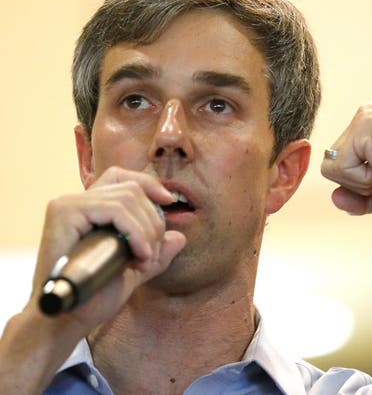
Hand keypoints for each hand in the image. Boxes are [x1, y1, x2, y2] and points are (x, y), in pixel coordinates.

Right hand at [27, 167, 185, 330]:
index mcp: (90, 209)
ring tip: (144, 259)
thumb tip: (179, 238)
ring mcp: (68, 204)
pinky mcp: (64, 212)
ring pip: (127, 199)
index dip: (149, 184)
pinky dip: (135, 231)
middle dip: (153, 222)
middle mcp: (76, 201)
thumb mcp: (133, 271)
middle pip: (132, 190)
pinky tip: (139, 254)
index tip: (169, 203)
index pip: (123, 178)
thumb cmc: (94, 297)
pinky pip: (114, 210)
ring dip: (146, 231)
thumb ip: (155, 254)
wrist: (66, 320)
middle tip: (152, 255)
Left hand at [321, 102, 371, 217]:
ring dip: (360, 183)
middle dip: (357, 184)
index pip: (337, 164)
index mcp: (369, 126)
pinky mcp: (364, 126)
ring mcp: (364, 117)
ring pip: (330, 167)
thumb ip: (356, 197)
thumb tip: (334, 198)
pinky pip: (339, 168)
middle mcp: (365, 114)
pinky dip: (362, 181)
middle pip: (329, 164)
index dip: (359, 185)